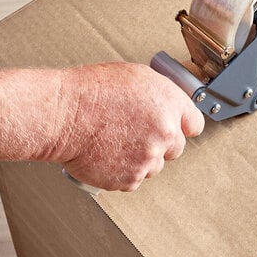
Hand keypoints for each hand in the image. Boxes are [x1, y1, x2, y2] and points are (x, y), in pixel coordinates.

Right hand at [58, 62, 203, 190]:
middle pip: (176, 149)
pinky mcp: (130, 179)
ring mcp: (148, 159)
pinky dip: (122, 171)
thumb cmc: (91, 93)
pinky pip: (133, 179)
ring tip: (115, 142)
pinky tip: (107, 154)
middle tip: (135, 133)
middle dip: (160, 143)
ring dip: (140, 159)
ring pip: (153, 166)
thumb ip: (162, 97)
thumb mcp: (136, 77)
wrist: (61, 116)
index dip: (183, 126)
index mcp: (170, 105)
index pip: (195, 124)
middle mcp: (165, 134)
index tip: (177, 128)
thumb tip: (172, 110)